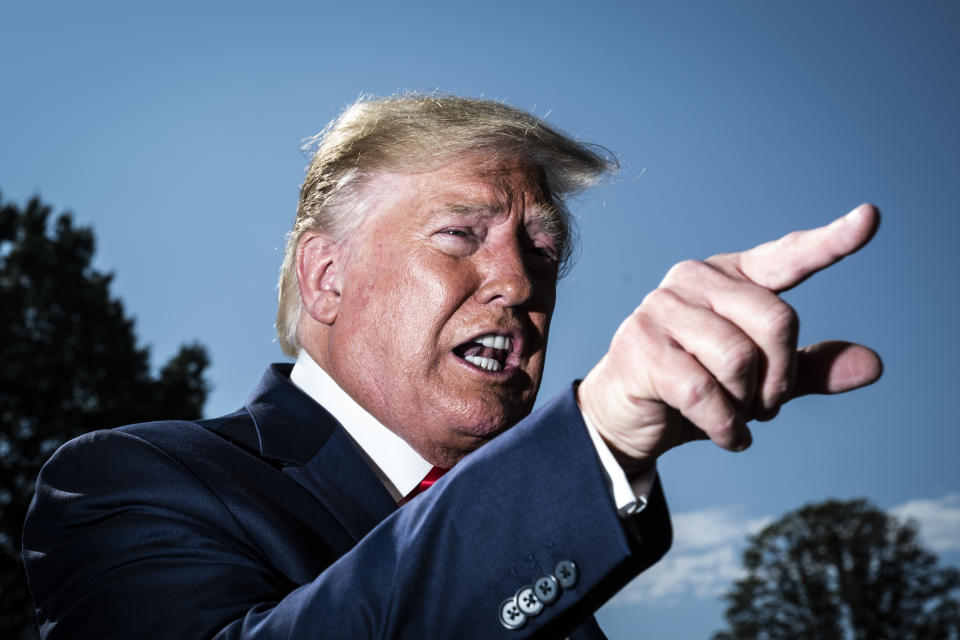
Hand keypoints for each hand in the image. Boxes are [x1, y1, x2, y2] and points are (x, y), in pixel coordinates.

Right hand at [577, 204, 882, 467]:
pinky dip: (725, 426)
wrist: (623, 416)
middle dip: (780, 378)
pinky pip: (705, 392)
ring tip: (736, 416)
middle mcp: (694, 279)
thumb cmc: (693, 387)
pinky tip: (726, 435)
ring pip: (740, 359)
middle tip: (764, 404)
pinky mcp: (641, 346)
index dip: (831, 241)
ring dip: (748, 405)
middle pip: (778, 320)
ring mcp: (662, 308)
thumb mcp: (759, 380)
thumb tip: (873, 364)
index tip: (871, 218)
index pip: (787, 256)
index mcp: (729, 276)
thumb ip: (809, 368)